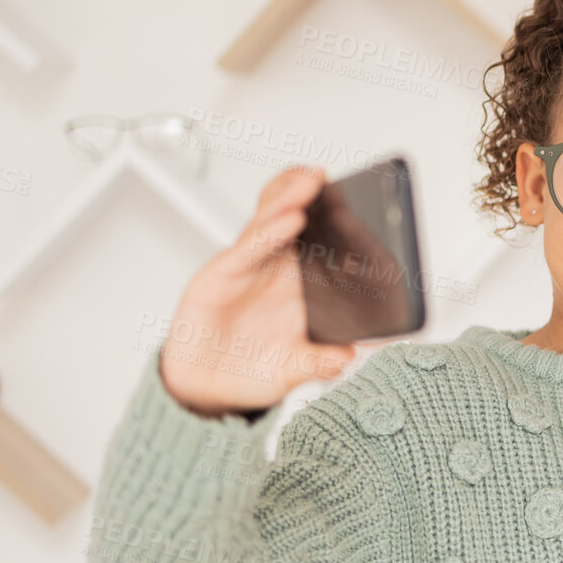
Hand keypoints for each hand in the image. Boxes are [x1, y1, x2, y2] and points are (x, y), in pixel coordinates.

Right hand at [158, 165, 356, 416]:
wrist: (205, 387)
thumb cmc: (251, 369)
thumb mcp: (294, 368)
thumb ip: (320, 362)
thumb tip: (349, 356)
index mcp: (297, 282)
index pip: (318, 240)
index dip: (333, 218)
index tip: (356, 199)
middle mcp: (274, 269)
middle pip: (291, 219)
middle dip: (308, 195)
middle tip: (327, 176)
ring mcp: (247, 268)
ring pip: (268, 223)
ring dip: (289, 200)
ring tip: (311, 182)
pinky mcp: (221, 277)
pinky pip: (248, 249)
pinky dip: (268, 234)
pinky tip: (288, 221)